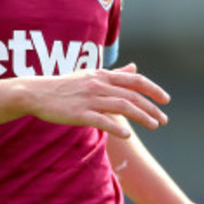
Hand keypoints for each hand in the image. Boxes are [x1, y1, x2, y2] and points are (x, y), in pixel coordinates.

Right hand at [21, 63, 169, 137]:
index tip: (165, 100)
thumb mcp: (91, 75)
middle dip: (151, 108)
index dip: (153, 89)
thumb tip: (135, 68)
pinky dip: (116, 127)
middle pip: (132, 95)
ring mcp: (89, 99)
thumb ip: (115, 74)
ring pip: (122, 106)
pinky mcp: (79, 113)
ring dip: (142, 117)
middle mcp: (98, 84)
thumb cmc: (65, 85)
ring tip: (154, 126)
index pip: (135, 80)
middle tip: (163, 120)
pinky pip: (101, 120)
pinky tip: (128, 135)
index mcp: (102, 75)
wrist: (37, 92)